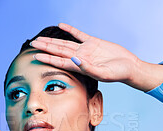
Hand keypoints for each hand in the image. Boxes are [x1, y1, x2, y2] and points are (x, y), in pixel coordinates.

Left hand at [31, 23, 162, 91]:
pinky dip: (70, 30)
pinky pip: (78, 34)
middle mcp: (79, 58)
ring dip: (53, 40)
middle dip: (45, 47)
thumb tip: (74, 60)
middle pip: (58, 51)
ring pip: (65, 43)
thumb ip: (88, 68)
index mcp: (79, 66)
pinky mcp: (93, 42)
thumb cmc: (117, 74)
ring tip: (41, 38)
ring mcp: (85, 49)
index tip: (35, 55)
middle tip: (33, 43)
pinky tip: (61, 26)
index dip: (46, 58)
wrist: (129, 67)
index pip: (59, 61)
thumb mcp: (103, 73)